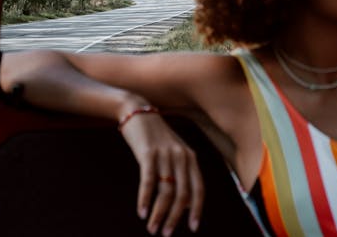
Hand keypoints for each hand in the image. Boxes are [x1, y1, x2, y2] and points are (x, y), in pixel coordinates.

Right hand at [119, 111, 203, 235]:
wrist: (137, 111)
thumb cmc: (154, 137)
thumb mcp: (173, 151)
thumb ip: (182, 174)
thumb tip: (184, 205)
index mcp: (190, 157)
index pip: (199, 188)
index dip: (196, 210)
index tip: (193, 228)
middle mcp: (181, 156)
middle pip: (182, 194)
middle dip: (174, 217)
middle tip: (166, 234)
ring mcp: (165, 154)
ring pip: (166, 191)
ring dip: (159, 213)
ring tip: (152, 228)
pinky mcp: (148, 153)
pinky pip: (148, 181)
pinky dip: (145, 199)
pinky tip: (141, 212)